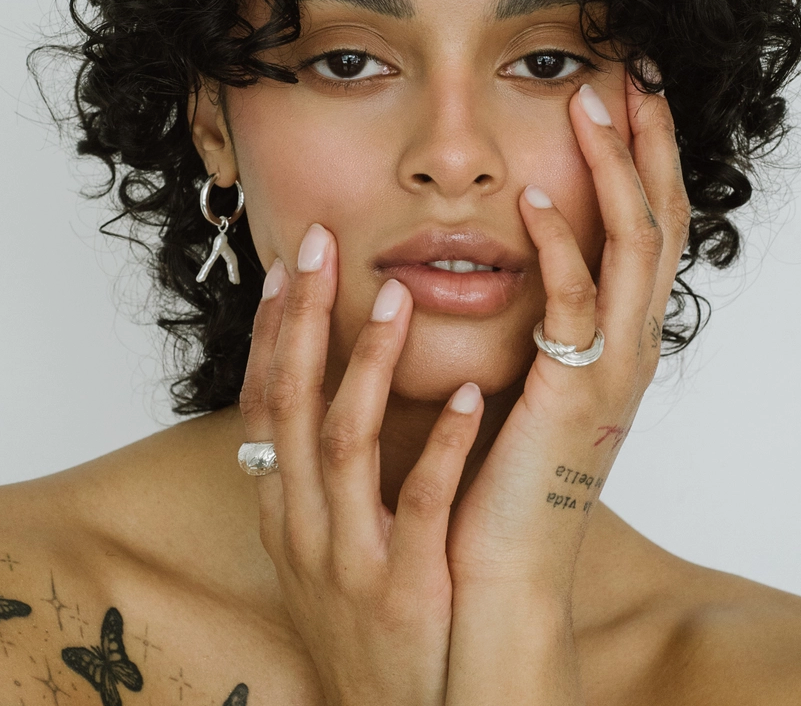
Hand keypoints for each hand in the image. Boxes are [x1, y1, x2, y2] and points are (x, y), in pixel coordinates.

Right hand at [240, 228, 484, 705]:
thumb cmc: (371, 619)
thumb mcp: (328, 544)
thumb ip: (330, 472)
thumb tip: (339, 387)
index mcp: (284, 510)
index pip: (264, 405)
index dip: (270, 333)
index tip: (285, 267)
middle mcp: (301, 527)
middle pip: (291, 405)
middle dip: (300, 321)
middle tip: (316, 247)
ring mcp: (348, 561)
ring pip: (343, 444)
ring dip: (368, 366)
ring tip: (396, 301)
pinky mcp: (403, 592)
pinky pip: (422, 505)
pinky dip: (443, 446)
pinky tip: (471, 398)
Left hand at [445, 73, 690, 591]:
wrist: (498, 563)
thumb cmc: (502, 465)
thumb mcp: (532, 372)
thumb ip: (536, 315)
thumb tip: (512, 249)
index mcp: (623, 334)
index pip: (651, 225)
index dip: (647, 157)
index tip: (629, 93)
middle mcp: (634, 342)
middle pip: (663, 218)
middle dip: (650, 141)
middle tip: (633, 71)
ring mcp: (614, 366)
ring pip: (636, 244)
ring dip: (616, 167)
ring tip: (592, 101)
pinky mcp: (574, 390)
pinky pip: (578, 302)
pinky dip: (565, 243)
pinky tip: (537, 197)